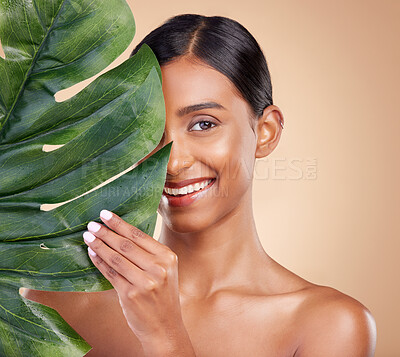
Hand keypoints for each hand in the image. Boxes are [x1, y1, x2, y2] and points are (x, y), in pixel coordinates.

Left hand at [82, 210, 193, 354]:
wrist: (165, 327)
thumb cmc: (162, 296)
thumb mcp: (165, 271)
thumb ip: (149, 253)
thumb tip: (122, 232)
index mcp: (167, 257)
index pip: (139, 235)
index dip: (119, 224)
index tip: (105, 214)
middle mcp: (158, 268)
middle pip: (126, 245)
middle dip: (106, 232)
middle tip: (92, 224)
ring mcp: (144, 282)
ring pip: (116, 258)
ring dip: (99, 245)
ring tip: (88, 236)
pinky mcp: (130, 295)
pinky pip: (110, 274)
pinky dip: (99, 262)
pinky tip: (92, 253)